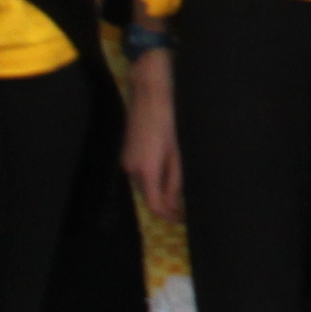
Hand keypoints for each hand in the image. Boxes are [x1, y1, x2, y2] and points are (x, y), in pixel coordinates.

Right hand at [122, 47, 182, 221]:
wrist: (150, 92)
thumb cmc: (169, 118)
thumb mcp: (178, 152)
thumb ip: (175, 179)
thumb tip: (174, 202)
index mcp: (146, 169)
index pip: (154, 204)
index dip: (169, 215)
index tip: (183, 219)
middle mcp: (131, 168)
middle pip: (148, 195)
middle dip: (165, 202)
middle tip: (185, 206)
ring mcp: (125, 159)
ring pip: (144, 183)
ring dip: (159, 188)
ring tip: (179, 187)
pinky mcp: (126, 151)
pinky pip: (140, 171)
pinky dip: (152, 176)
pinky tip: (166, 168)